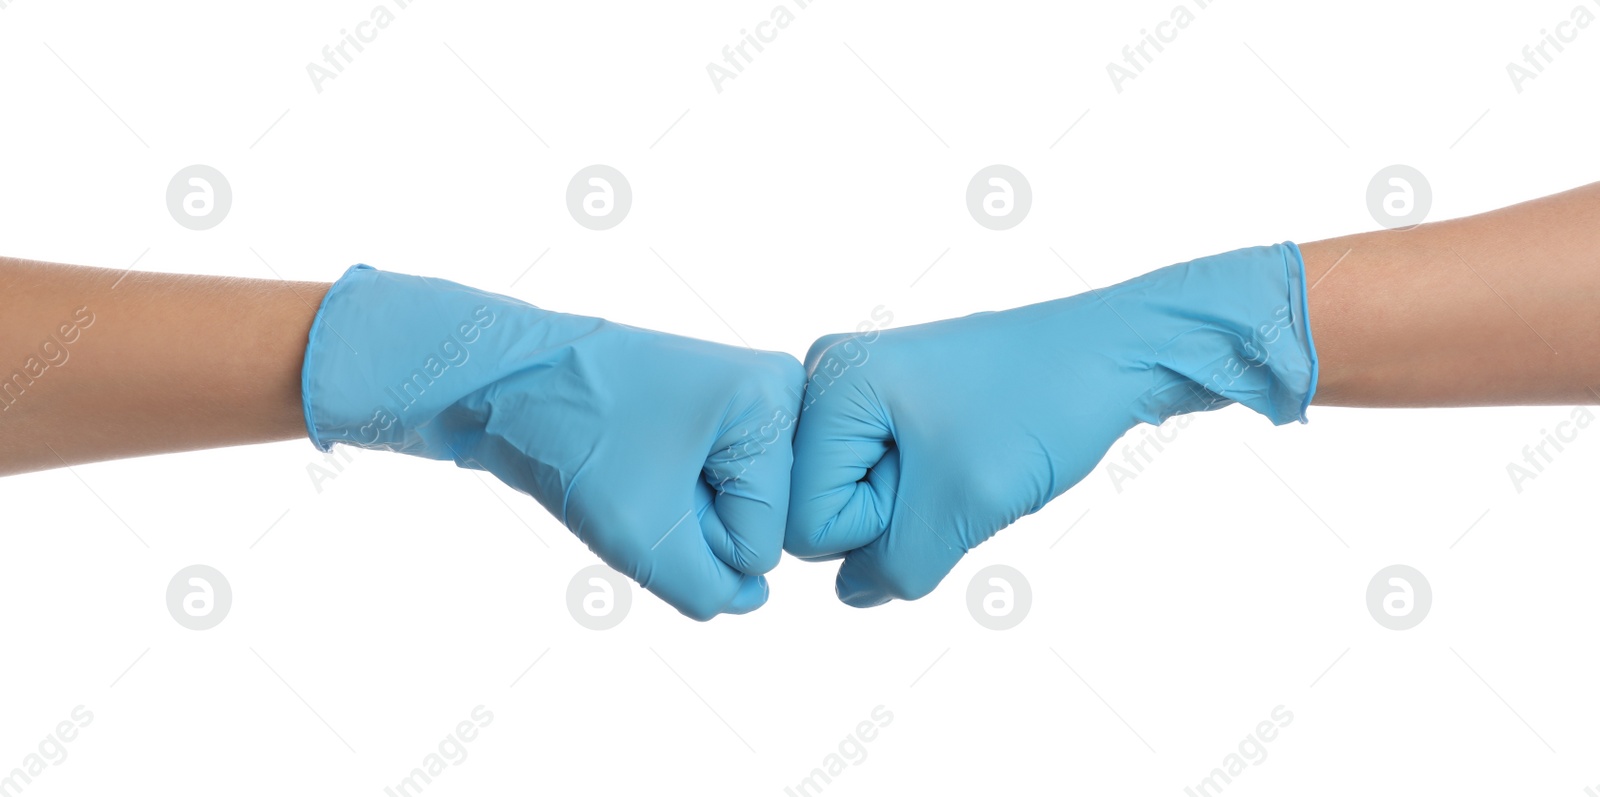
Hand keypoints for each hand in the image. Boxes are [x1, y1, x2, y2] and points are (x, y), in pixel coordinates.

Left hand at [303, 266, 803, 619]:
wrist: (502, 376)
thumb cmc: (570, 437)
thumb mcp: (644, 538)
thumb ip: (710, 591)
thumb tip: (750, 598)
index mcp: (775, 402)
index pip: (764, 541)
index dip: (698, 539)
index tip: (649, 482)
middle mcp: (777, 392)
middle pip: (755, 523)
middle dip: (693, 523)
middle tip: (636, 475)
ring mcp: (748, 399)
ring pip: (730, 511)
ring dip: (677, 513)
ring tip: (633, 465)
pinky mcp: (720, 411)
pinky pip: (710, 489)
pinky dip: (668, 496)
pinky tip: (637, 462)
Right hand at [784, 244, 1317, 606]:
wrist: (1114, 353)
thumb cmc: (1042, 410)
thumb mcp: (961, 506)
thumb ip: (893, 567)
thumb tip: (855, 589)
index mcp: (829, 384)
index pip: (805, 523)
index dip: (874, 529)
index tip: (936, 477)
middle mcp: (829, 377)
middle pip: (823, 511)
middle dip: (891, 517)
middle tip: (955, 467)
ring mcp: (860, 388)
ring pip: (858, 503)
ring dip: (917, 507)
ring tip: (968, 458)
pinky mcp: (892, 404)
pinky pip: (886, 482)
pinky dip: (931, 490)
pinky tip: (968, 455)